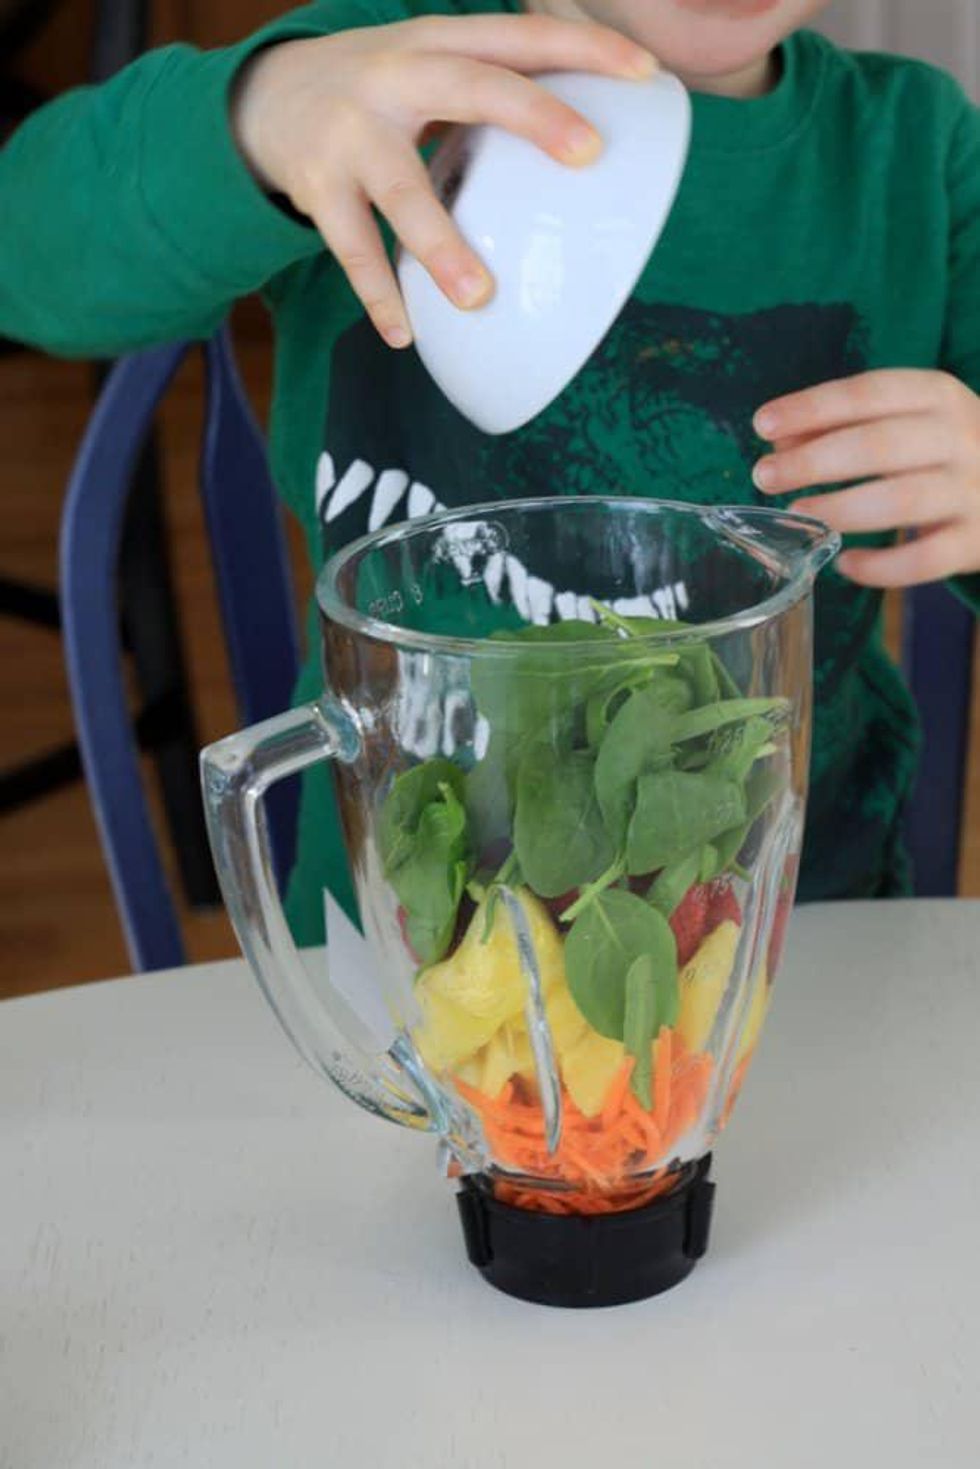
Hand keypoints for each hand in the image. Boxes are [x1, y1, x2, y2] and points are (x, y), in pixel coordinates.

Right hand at [232, 14, 654, 346]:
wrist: (265, 97)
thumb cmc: (376, 94)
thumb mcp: (429, 68)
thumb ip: (490, 94)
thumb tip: (588, 153)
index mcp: (435, 43)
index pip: (517, 36)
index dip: (580, 48)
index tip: (642, 74)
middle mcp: (393, 76)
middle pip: (469, 86)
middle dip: (530, 115)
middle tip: (586, 155)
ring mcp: (351, 133)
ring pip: (400, 188)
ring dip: (438, 243)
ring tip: (477, 296)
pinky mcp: (316, 187)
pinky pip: (350, 248)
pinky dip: (377, 294)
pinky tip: (403, 334)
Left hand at [752, 370, 979, 586]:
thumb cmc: (944, 451)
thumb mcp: (907, 423)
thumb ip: (844, 428)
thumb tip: (779, 443)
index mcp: (938, 396)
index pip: (868, 392)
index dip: (812, 407)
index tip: (762, 424)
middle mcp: (961, 437)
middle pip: (879, 444)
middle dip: (814, 460)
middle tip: (764, 476)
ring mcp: (974, 491)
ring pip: (901, 500)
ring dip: (840, 508)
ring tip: (799, 513)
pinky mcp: (977, 541)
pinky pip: (924, 559)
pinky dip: (880, 567)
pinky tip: (846, 564)